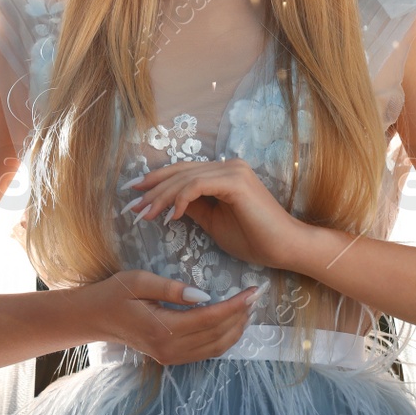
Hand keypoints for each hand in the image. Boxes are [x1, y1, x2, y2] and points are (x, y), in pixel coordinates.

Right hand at [82, 269, 259, 365]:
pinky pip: (206, 352)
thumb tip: (204, 295)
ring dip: (237, 329)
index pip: (210, 318)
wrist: (95, 318)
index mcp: (163, 328)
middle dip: (241, 315)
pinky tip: (232, 322)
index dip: (235, 305)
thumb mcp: (139, 280)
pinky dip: (225, 338)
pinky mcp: (171, 358)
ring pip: (216, 347)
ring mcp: (171, 357)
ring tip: (248, 307)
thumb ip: (171, 288)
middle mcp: (170, 348)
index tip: (252, 290)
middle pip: (218, 335)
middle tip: (257, 295)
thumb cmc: (115, 293)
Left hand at [126, 158, 302, 269]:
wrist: (285, 248)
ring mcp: (233, 171)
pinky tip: (171, 216)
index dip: (155, 182)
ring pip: (185, 178)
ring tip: (144, 215)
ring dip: (160, 197)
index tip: (133, 196)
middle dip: (151, 189)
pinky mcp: (235, 182)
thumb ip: (193, 208)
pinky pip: (198, 185)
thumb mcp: (214, 223)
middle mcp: (228, 166)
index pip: (183, 173)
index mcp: (224, 174)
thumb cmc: (254, 239)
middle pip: (179, 172)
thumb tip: (169, 203)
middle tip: (131, 206)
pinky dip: (180, 199)